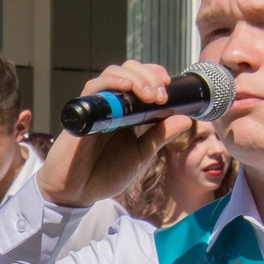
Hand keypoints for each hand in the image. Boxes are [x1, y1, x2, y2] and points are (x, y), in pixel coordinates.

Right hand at [40, 68, 192, 207]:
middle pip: (130, 70)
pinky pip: (94, 87)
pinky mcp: (82, 111)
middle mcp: (112, 104)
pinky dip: (111, 81)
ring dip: (136, 78)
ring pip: (113, 73)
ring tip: (149, 94)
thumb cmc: (104, 175)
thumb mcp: (141, 154)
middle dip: (150, 76)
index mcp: (127, 112)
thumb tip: (186, 119)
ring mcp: (96, 106)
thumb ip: (160, 136)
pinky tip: (125, 86)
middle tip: (161, 95)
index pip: (141, 79)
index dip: (156, 75)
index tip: (169, 87)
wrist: (77, 192)